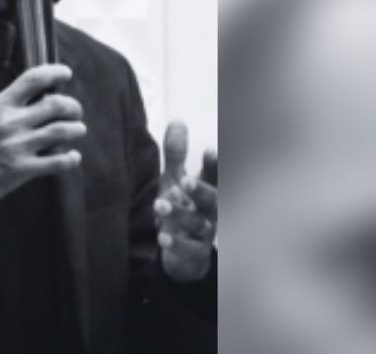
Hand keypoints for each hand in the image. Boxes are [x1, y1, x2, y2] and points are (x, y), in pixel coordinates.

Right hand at [0, 64, 84, 216]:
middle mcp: (9, 123)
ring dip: (76, 129)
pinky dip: (71, 158)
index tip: (65, 74)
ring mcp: (17, 147)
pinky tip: (72, 157)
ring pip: (62, 131)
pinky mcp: (22, 170)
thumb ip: (5, 107)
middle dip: (73, 106)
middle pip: (56, 104)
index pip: (32, 79)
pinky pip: (58, 162)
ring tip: (77, 130)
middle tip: (75, 111)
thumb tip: (33, 97)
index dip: (55, 72)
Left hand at [155, 121, 217, 282]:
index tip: (209, 151)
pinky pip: (191, 250)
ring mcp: (206, 232)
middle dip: (201, 190)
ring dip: (180, 214)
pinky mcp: (196, 253)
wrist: (183, 252)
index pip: (217, 175)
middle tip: (184, 181)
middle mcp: (212, 211)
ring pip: (199, 223)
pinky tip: (161, 237)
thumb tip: (178, 121)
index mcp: (208, 189)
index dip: (215, 165)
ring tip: (159, 205)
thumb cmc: (182, 208)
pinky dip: (177, 243)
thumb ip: (176, 155)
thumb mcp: (176, 180)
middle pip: (214, 200)